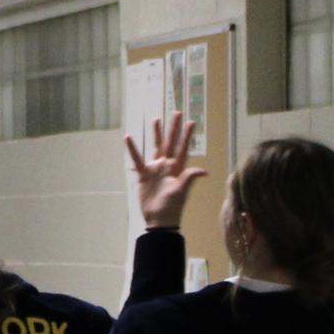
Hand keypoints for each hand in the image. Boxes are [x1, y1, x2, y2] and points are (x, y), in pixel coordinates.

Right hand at [125, 112, 205, 230]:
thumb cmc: (172, 207)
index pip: (184, 148)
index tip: (192, 122)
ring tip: (156, 119)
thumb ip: (190, 178)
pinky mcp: (144, 175)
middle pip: (171, 143)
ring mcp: (155, 169)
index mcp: (178, 168)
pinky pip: (137, 159)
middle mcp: (167, 165)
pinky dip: (133, 149)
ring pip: (156, 147)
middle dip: (174, 128)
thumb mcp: (181, 192)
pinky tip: (128, 138)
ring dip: (156, 134)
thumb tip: (205, 171)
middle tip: (177, 112)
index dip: (187, 136)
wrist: (158, 220)